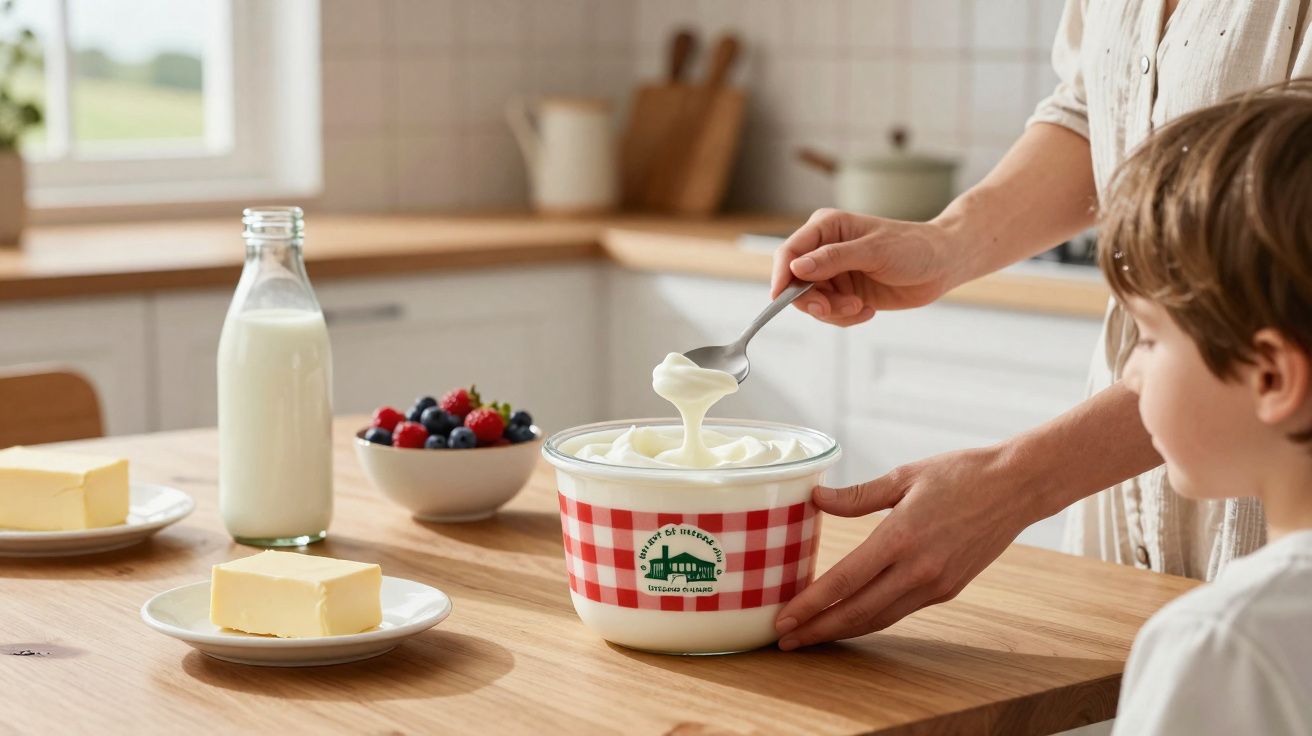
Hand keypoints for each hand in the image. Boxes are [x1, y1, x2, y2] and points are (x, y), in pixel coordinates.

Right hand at [770, 208, 965, 327]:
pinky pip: (830, 313)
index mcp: (826, 228)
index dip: (780, 275)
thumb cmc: (913, 247)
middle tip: (831, 309)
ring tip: (860, 307)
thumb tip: (796, 267)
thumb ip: (833, 258)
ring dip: (833, 312)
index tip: (779, 297)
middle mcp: (824, 250)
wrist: (942, 264)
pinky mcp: (844, 293)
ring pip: (812, 302)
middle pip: (795, 283)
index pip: (789, 251)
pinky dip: (845, 317)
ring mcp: (834, 273)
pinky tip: (867, 309)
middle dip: (813, 301)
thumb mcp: (873, 251)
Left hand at [774, 445, 1037, 649]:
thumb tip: (816, 499)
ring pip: (879, 618)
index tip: (784, 619)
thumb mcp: (905, 476)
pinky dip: (870, 619)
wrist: (1017, 487)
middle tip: (785, 641)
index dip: (810, 604)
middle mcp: (918, 569)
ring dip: (841, 630)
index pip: (845, 581)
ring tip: (809, 637)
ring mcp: (935, 583)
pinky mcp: (948, 589)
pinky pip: (900, 610)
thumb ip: (857, 495)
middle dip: (817, 630)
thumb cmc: (961, 474)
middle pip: (857, 612)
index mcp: (901, 537)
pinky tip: (849, 619)